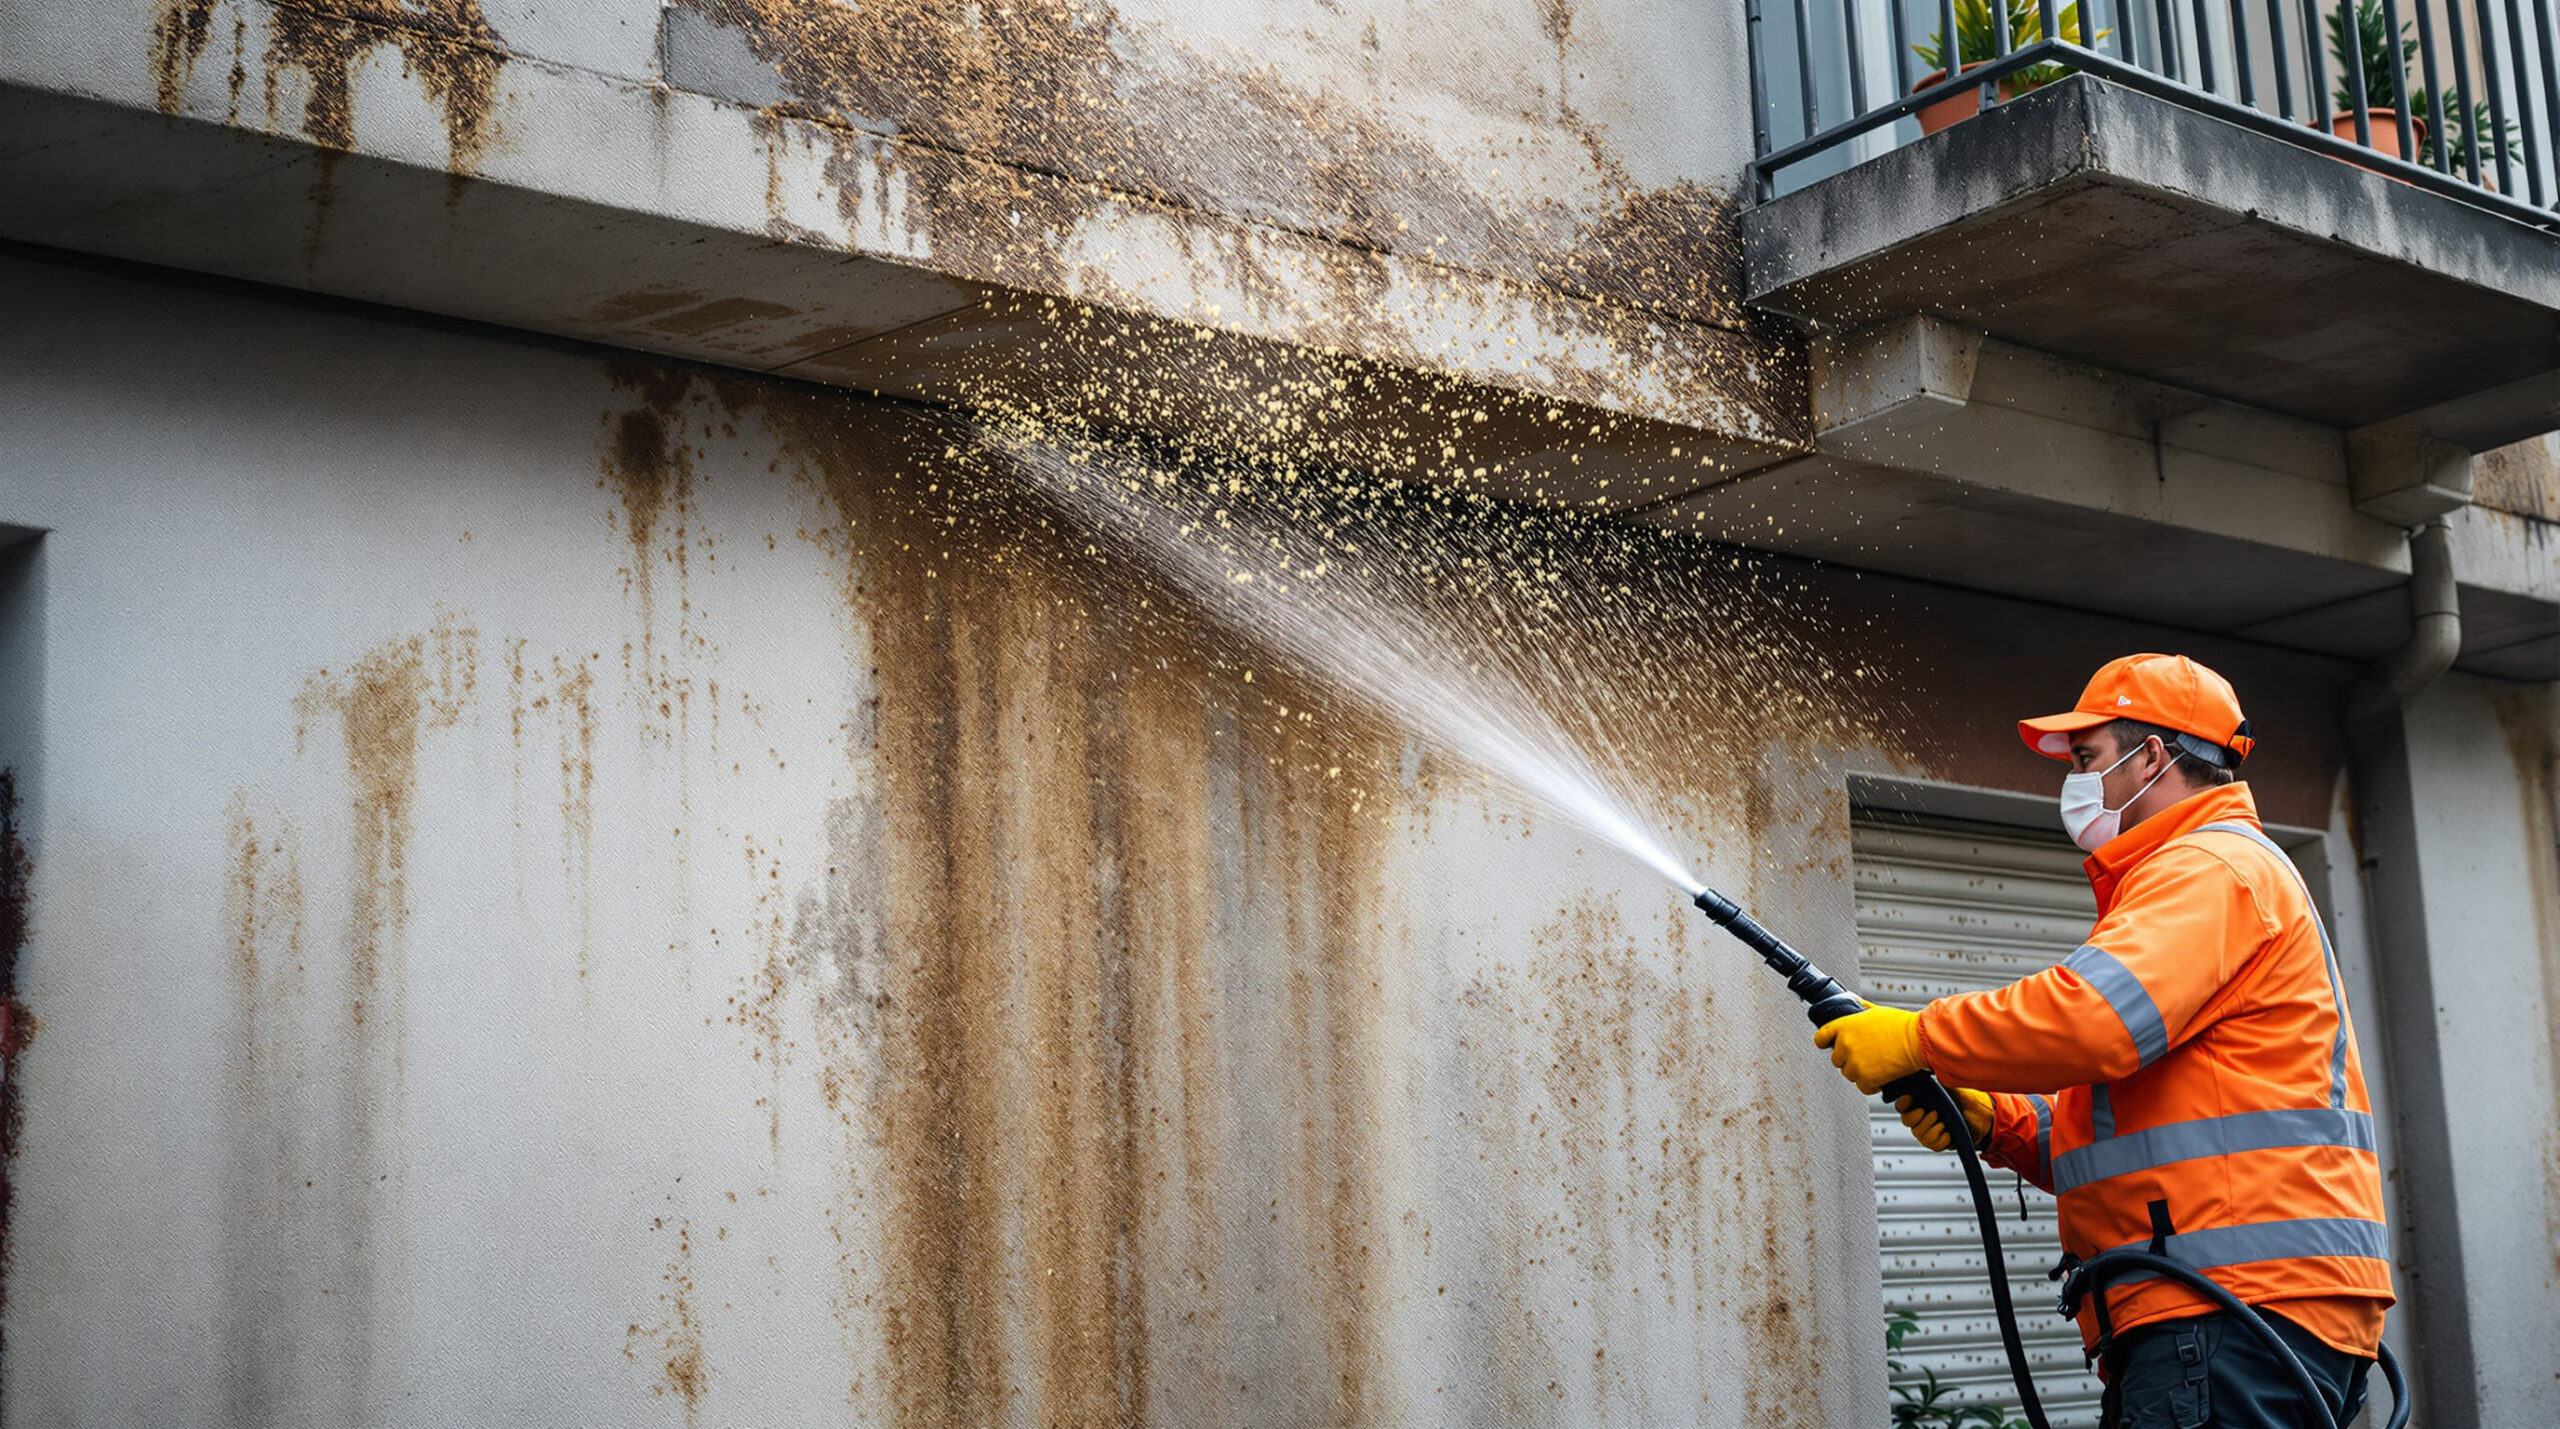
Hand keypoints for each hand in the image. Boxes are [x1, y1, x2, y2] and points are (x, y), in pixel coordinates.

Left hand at [1811, 1004, 1925, 1093]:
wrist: (1917, 1040)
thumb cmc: (1901, 1025)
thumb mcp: (1876, 1011)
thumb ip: (1861, 1010)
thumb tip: (1855, 1003)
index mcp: (1845, 1026)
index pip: (1821, 1036)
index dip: (1823, 1041)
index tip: (1825, 1044)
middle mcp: (1846, 1044)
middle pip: (1836, 1059)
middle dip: (1848, 1059)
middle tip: (1864, 1057)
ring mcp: (1855, 1062)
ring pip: (1849, 1074)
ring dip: (1860, 1073)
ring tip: (1875, 1066)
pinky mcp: (1866, 1078)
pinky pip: (1863, 1087)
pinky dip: (1871, 1085)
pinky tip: (1880, 1078)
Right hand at [1896, 1086, 1993, 1152]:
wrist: (1984, 1116)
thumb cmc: (1968, 1099)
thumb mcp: (1951, 1086)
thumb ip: (1937, 1080)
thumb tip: (1927, 1068)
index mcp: (1922, 1102)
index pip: (1902, 1105)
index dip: (1902, 1103)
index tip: (1910, 1098)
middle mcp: (1923, 1116)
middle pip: (1907, 1121)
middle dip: (1918, 1118)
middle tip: (1934, 1112)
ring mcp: (1930, 1130)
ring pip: (1919, 1135)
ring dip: (1931, 1129)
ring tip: (1943, 1123)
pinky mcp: (1940, 1141)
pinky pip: (1932, 1145)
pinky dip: (1941, 1139)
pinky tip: (1949, 1133)